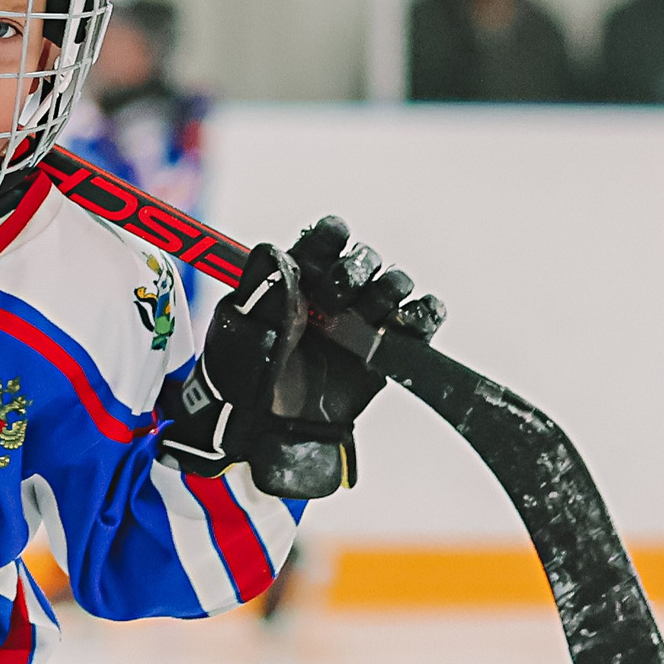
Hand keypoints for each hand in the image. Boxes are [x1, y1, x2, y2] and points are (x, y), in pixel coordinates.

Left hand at [155, 217, 444, 499]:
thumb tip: (274, 251)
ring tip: (367, 317)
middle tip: (335, 297)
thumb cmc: (244, 375)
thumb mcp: (239, 331)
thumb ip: (260, 291)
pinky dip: (424, 313)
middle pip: (363, 259)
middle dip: (354, 270)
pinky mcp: (390, 347)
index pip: (321, 240)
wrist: (270, 428)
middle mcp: (334, 292)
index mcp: (296, 277)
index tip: (333, 237)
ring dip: (388, 290)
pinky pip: (422, 319)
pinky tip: (406, 320)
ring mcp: (364, 319)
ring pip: (394, 283)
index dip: (330, 235)